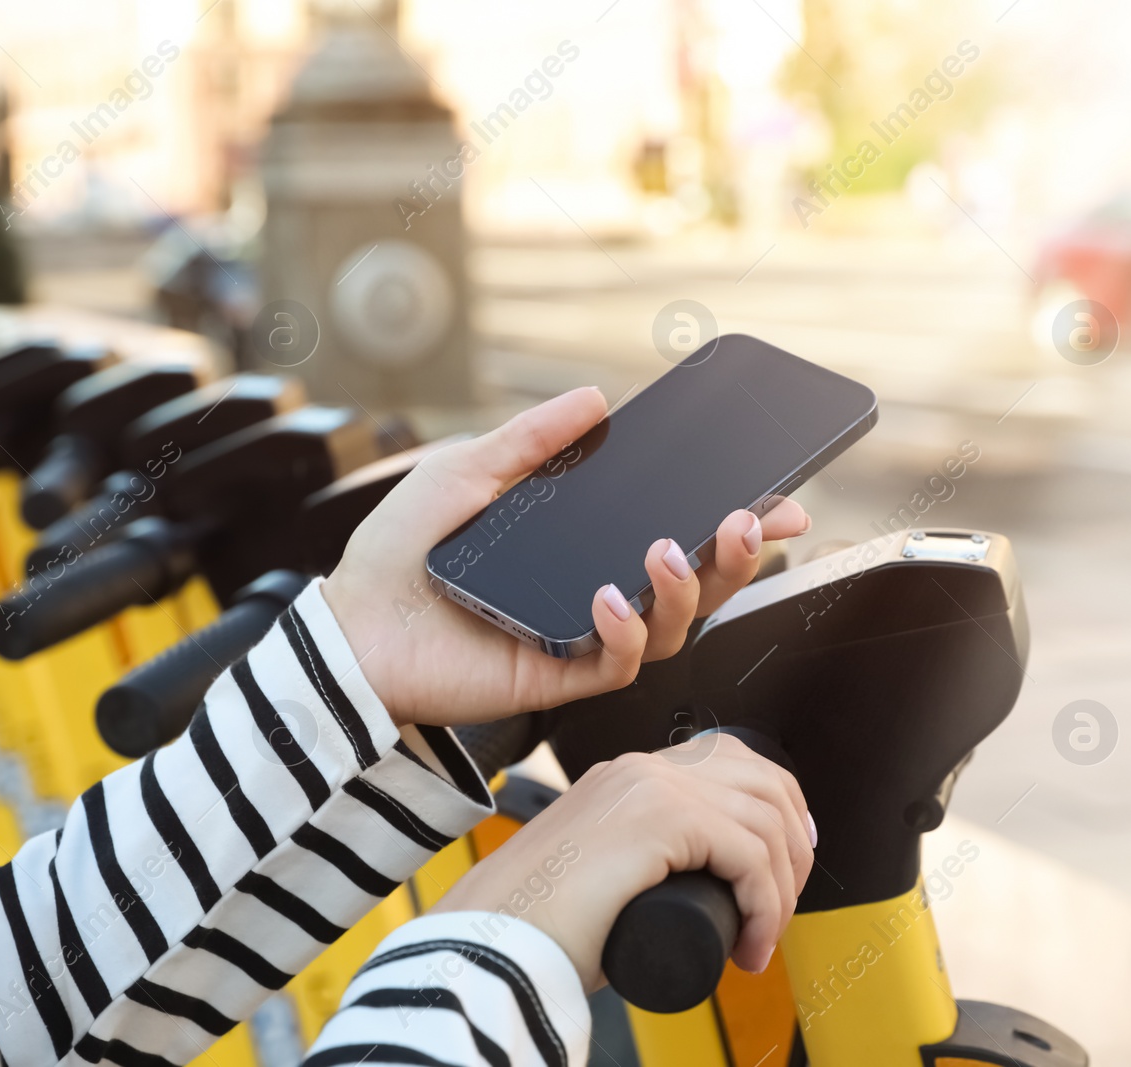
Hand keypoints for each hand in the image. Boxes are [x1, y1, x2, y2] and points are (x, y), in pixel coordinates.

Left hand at [320, 387, 809, 726]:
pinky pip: (620, 661)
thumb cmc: (401, 551)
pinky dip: (627, 629)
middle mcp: (596, 590)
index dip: (736, 519)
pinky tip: (606, 597)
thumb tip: (596, 401)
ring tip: (667, 548)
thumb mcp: (467, 473)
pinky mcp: (560, 674)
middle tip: (750, 519)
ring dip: (688, 587)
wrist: (350, 625)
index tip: (780, 494)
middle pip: (696, 581)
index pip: (677, 530)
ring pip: (674, 625)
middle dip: (739, 554)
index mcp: (584, 543)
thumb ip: (531, 440)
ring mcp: (583, 635)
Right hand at [430, 734, 815, 989]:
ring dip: (783, 888)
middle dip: (795, 847)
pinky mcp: (660, 817)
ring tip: (761, 938)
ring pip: (765, 819)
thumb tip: (694, 897)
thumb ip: (639, 867)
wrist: (492, 942)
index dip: (778, 809)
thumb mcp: (605, 876)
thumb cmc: (537, 927)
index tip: (785, 868)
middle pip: (763, 780)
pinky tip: (751, 944)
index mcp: (628, 775)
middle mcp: (641, 767)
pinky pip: (750, 854)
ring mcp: (650, 785)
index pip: (730, 761)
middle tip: (780, 909)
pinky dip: (768, 905)